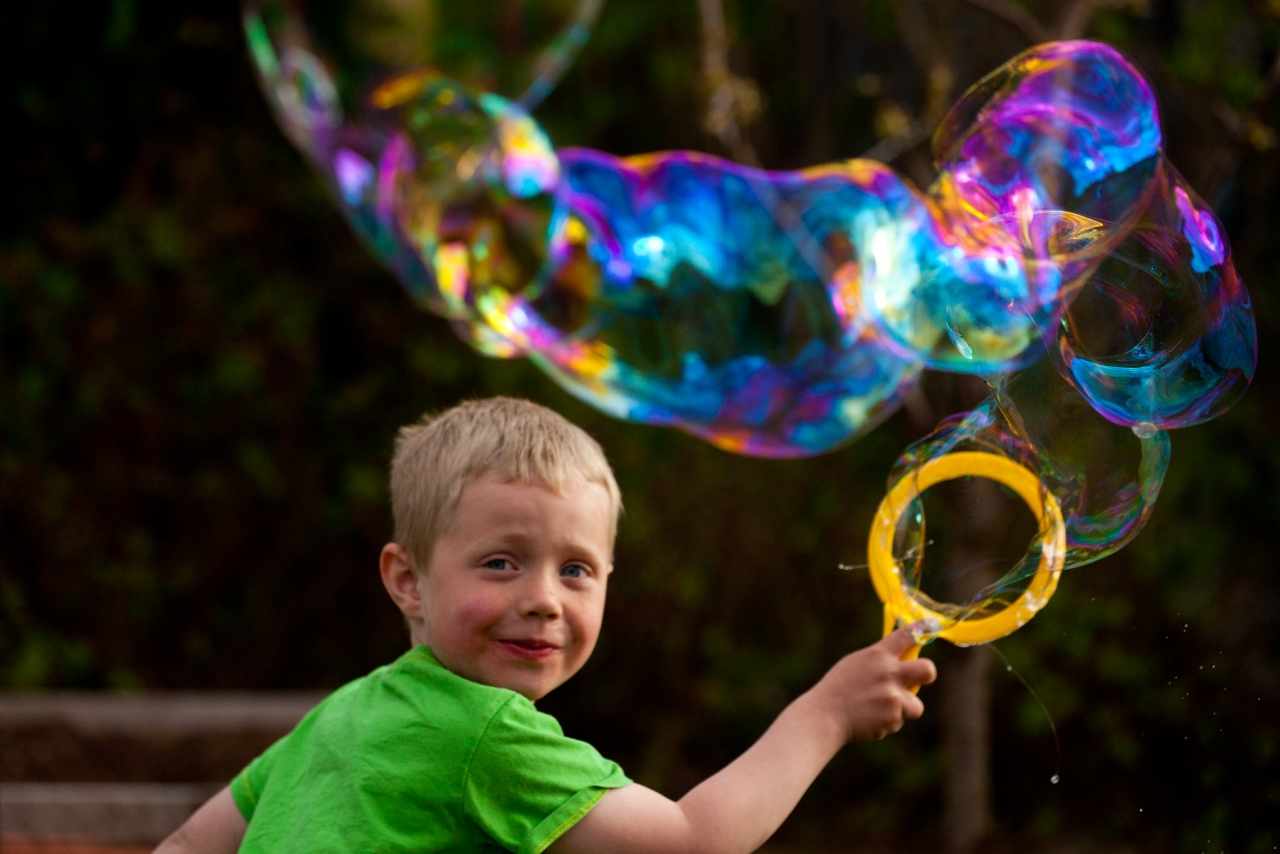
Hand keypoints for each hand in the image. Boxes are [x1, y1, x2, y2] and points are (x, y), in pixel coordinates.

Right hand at [811, 628, 936, 741]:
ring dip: (904, 708)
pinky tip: (869, 718)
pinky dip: (888, 721)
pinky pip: (899, 720)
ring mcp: (893, 697)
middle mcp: (889, 673)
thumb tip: (902, 657)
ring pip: (916, 705)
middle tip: (916, 679)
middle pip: (928, 670)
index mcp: (878, 655)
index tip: (931, 626)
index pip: (908, 635)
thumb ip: (880, 660)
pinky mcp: (893, 718)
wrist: (825, 715)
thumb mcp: (856, 663)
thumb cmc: (838, 687)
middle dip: (926, 675)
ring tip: (880, 708)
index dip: (923, 629)